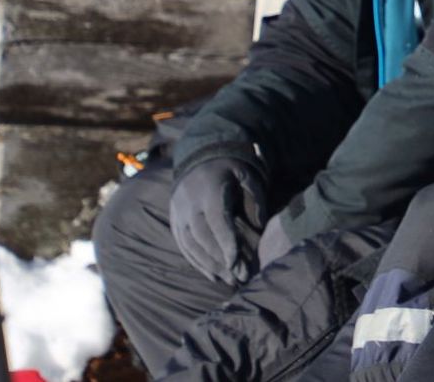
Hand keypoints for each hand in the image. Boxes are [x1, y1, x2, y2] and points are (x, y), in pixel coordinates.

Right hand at [170, 154, 266, 285]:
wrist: (199, 154)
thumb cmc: (229, 167)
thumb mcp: (247, 174)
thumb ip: (255, 197)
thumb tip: (260, 225)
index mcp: (209, 190)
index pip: (217, 221)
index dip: (226, 243)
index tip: (236, 263)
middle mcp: (189, 202)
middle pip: (202, 237)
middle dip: (220, 260)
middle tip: (238, 278)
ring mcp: (178, 211)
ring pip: (190, 244)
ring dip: (208, 265)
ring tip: (228, 280)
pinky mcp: (174, 218)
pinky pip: (182, 244)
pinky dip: (195, 262)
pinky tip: (210, 275)